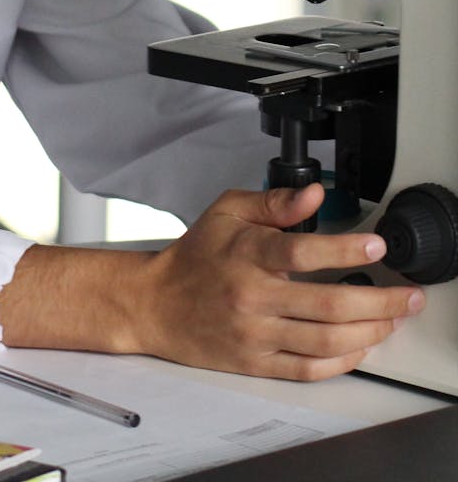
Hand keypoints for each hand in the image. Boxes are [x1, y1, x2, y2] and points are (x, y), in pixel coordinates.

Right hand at [136, 183, 425, 380]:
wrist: (156, 304)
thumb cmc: (195, 255)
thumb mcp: (228, 210)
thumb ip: (274, 201)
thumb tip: (314, 195)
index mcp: (247, 253)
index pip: (302, 252)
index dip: (344, 248)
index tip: (376, 245)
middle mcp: (252, 296)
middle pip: (327, 304)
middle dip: (379, 301)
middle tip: (407, 295)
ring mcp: (254, 334)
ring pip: (324, 340)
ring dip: (369, 332)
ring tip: (392, 320)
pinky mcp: (255, 362)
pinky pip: (307, 369)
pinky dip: (342, 361)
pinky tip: (361, 347)